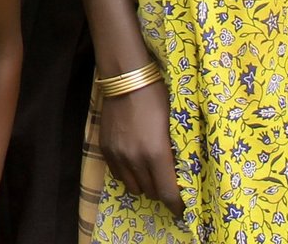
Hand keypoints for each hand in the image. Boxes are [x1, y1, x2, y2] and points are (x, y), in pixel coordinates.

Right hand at [99, 77, 183, 216]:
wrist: (126, 80)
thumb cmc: (156, 99)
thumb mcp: (173, 126)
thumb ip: (175, 154)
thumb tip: (180, 175)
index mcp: (157, 154)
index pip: (168, 194)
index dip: (177, 205)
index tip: (182, 207)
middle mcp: (135, 160)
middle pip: (151, 193)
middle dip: (162, 192)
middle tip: (168, 183)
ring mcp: (118, 156)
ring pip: (133, 187)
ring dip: (144, 184)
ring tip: (150, 173)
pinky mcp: (105, 150)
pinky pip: (118, 175)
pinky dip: (128, 175)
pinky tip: (135, 162)